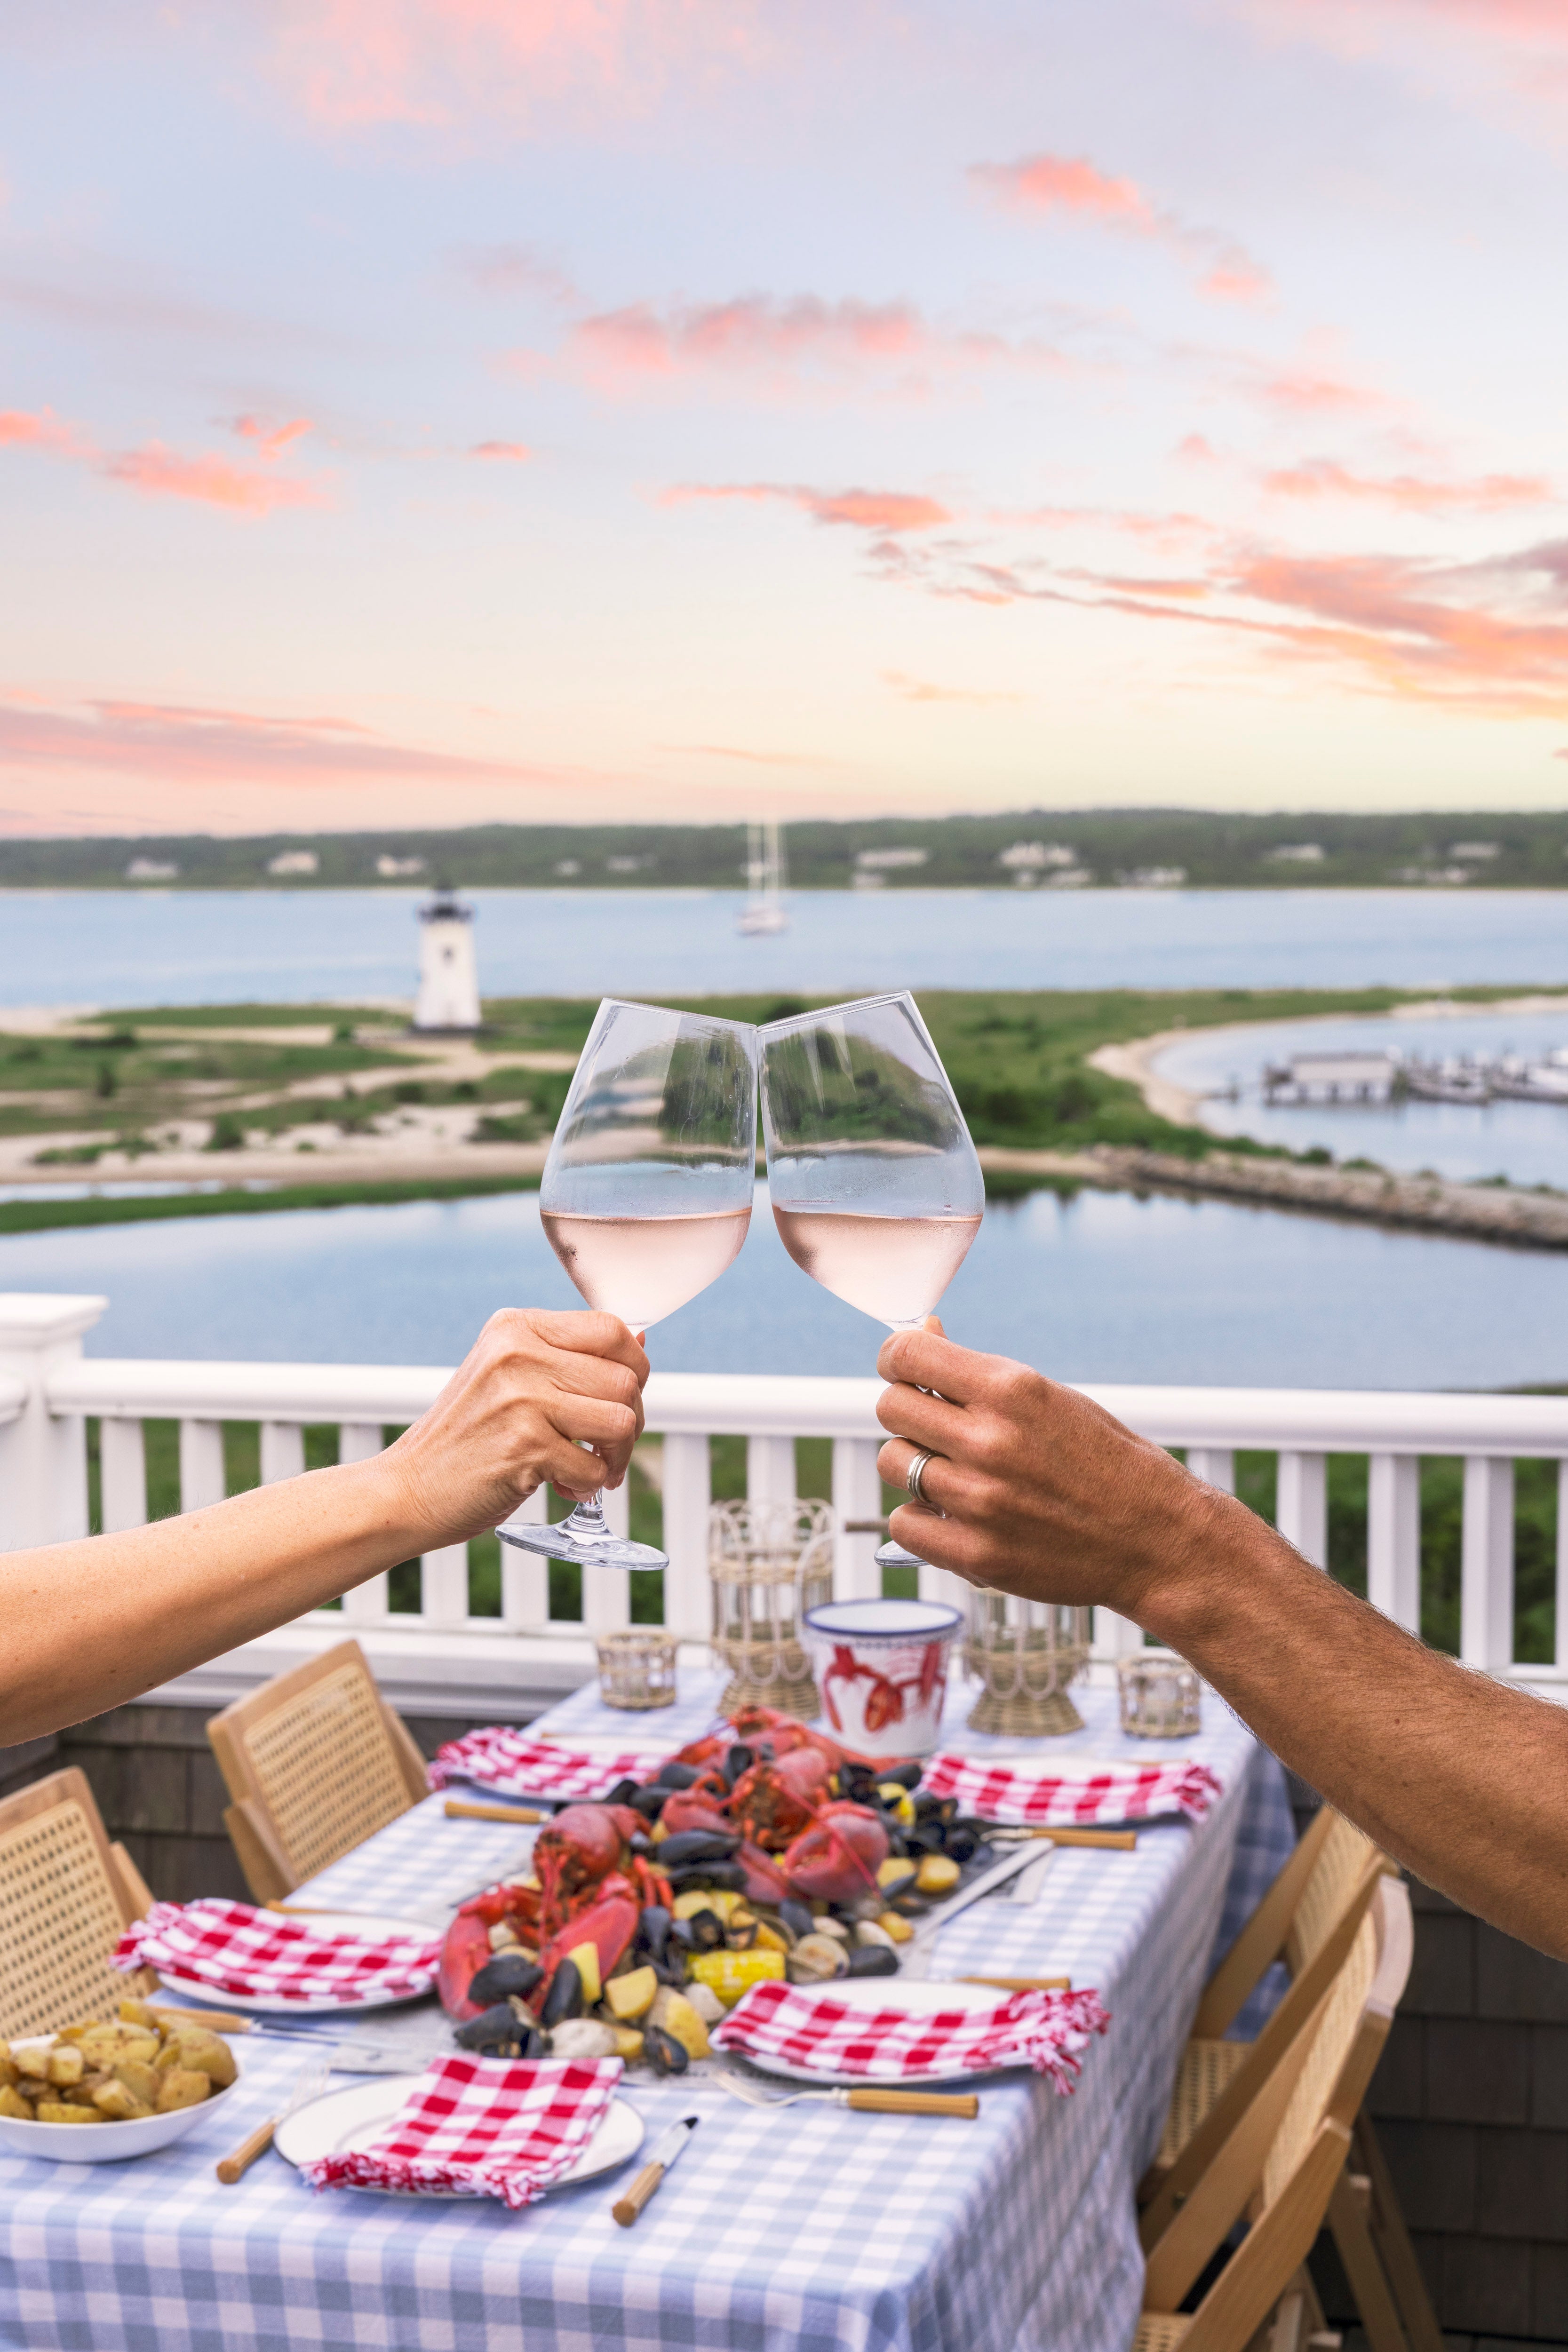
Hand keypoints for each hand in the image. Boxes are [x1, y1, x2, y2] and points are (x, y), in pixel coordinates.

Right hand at [379, 1309, 649, 1549]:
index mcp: (517, 1327)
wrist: (407, 1488)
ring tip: (588, 1469)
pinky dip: (587, 1487)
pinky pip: (594, 1468)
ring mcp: (520, 1398)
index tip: (623, 1399)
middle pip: (626, 1380)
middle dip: (631, 1422)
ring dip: (616, 1457)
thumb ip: (569, 1357)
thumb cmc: (468, 1437)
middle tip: (604, 1448)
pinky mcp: (523, 1446)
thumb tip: (641, 1339)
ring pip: (621, 1421)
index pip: (612, 1328)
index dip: (634, 1368)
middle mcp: (518, 1353)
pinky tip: (560, 1485)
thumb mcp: (510, 1376)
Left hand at [873, 1326, 1225, 1622]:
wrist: (1157, 1540)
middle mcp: (990, 1441)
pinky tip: (954, 1515)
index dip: (897, 1359)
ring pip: (893, 1463)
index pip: (906, 1355)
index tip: (907, 1370)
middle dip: (908, 1411)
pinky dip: (921, 1519)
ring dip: (914, 1465)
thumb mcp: (1050, 1398)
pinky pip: (904, 1524)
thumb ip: (980, 1373)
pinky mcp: (977, 1555)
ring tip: (955, 1472)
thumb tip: (923, 1334)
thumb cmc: (1106, 1462)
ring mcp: (980, 1501)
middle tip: (938, 1426)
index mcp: (1013, 1389)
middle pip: (890, 1408)